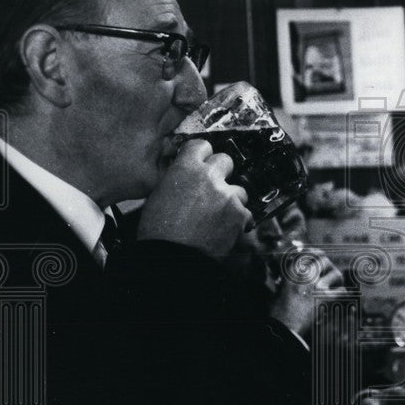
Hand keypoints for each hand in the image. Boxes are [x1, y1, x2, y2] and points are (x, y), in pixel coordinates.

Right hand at [138, 139, 249, 259]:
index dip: (202, 155)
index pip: (202, 145)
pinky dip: (238, 220)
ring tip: (218, 214)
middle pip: (225, 161)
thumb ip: (177, 178)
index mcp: (186, 168)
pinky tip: (226, 228)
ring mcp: (228, 196)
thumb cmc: (159, 230)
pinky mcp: (240, 215)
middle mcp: (210, 177)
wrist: (172, 258)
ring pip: (238, 188)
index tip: (203, 162)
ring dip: (231, 199)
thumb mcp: (158, 194)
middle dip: (220, 172)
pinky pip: (246, 212)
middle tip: (213, 187)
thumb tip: (185, 175)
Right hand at [268, 246, 342, 336]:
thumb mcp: (279, 289)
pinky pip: (342, 291)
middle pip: (324, 260)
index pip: (308, 253)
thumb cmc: (278, 311)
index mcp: (293, 271)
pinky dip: (342, 293)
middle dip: (327, 265)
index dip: (316, 253)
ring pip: (336, 274)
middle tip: (328, 272)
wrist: (284, 326)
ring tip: (336, 283)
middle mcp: (306, 275)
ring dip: (337, 278)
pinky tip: (339, 296)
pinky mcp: (326, 298)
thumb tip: (293, 276)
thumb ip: (287, 279)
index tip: (318, 256)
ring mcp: (317, 286)